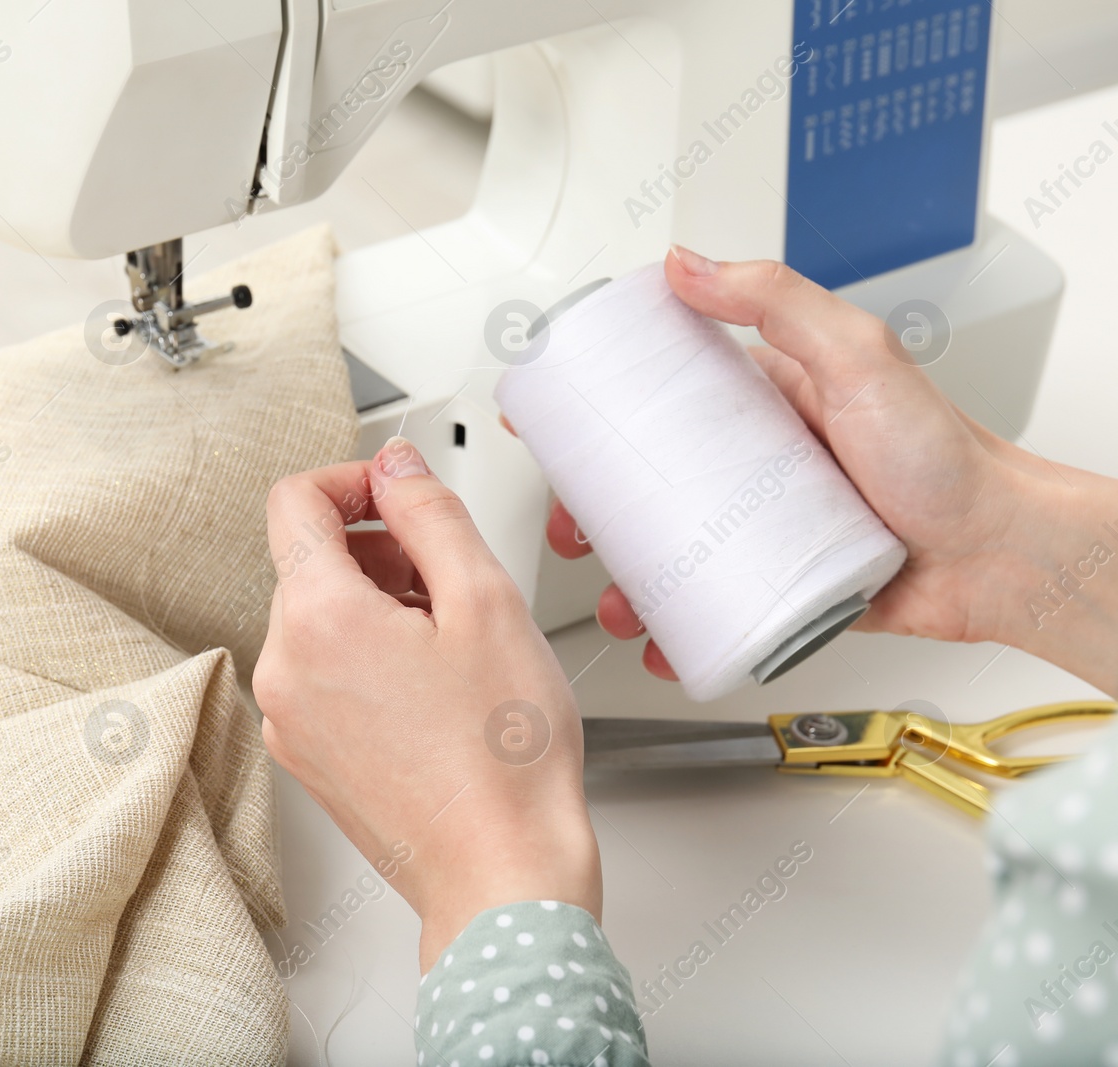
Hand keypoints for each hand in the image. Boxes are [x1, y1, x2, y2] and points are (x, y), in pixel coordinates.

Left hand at [253, 438, 600, 971]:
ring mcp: (288, 720)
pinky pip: (323, 675)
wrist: (501, 873)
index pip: (293, 501)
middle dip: (379, 553)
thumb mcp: (485, 600)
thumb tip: (395, 466)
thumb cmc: (504, 759)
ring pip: (319, 620)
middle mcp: (282, 669)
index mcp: (316, 620)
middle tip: (450, 581)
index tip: (398, 495)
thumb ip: (430, 512)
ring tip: (451, 644)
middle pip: (310, 563)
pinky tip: (432, 690)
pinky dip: (367, 660)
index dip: (352, 481)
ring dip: (377, 607)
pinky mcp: (307, 756)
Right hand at [523, 245, 1117, 694]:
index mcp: (767, 404)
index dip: (604, 412)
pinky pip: (718, 609)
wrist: (1004, 556)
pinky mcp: (785, 587)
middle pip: (655, 484)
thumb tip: (688, 263)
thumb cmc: (947, 455)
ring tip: (616, 596)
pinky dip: (680, 631)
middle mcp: (761, 468)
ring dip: (631, 580)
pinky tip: (662, 638)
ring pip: (676, 554)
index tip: (557, 426)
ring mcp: (769, 531)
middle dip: (599, 511)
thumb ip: (778, 299)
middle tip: (576, 526)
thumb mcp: (858, 356)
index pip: (667, 398)